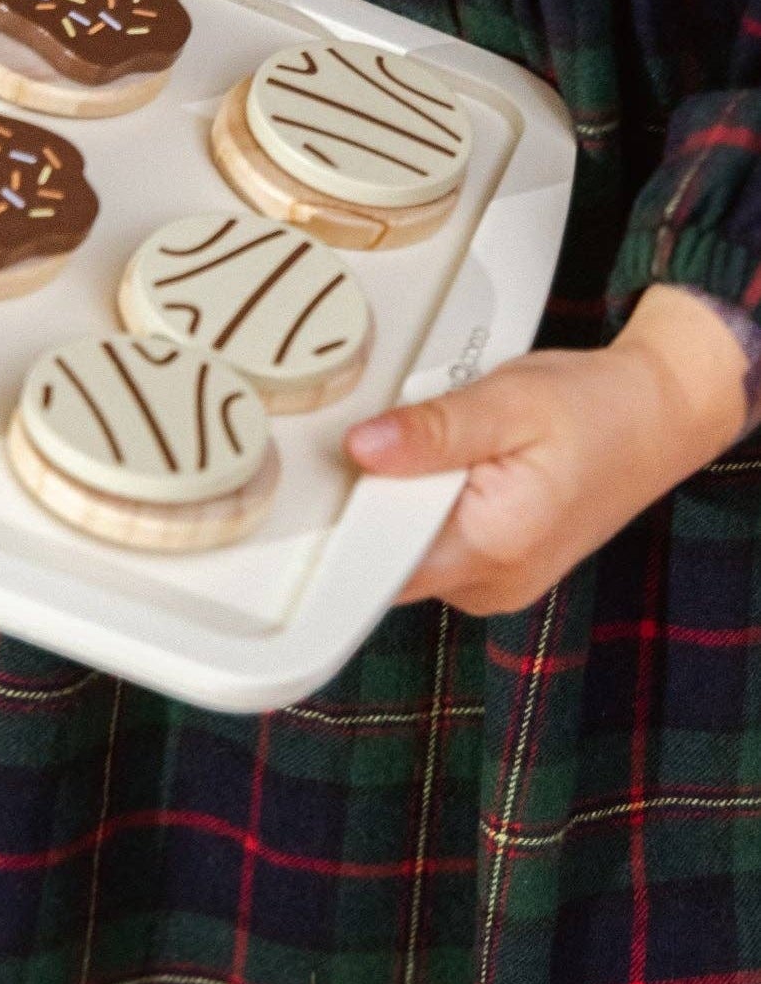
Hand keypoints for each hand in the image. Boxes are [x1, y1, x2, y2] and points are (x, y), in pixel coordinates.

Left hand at [346, 286, 749, 613]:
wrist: (656, 416)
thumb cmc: (595, 407)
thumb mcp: (508, 401)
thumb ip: (433, 431)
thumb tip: (361, 449)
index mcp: (492, 549)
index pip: (378, 564)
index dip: (342, 519)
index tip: (327, 476)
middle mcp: (489, 582)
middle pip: (383, 554)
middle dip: (371, 496)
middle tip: (390, 436)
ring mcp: (490, 580)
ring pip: (403, 546)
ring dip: (399, 496)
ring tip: (431, 446)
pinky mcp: (490, 565)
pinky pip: (429, 541)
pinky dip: (423, 502)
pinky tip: (444, 464)